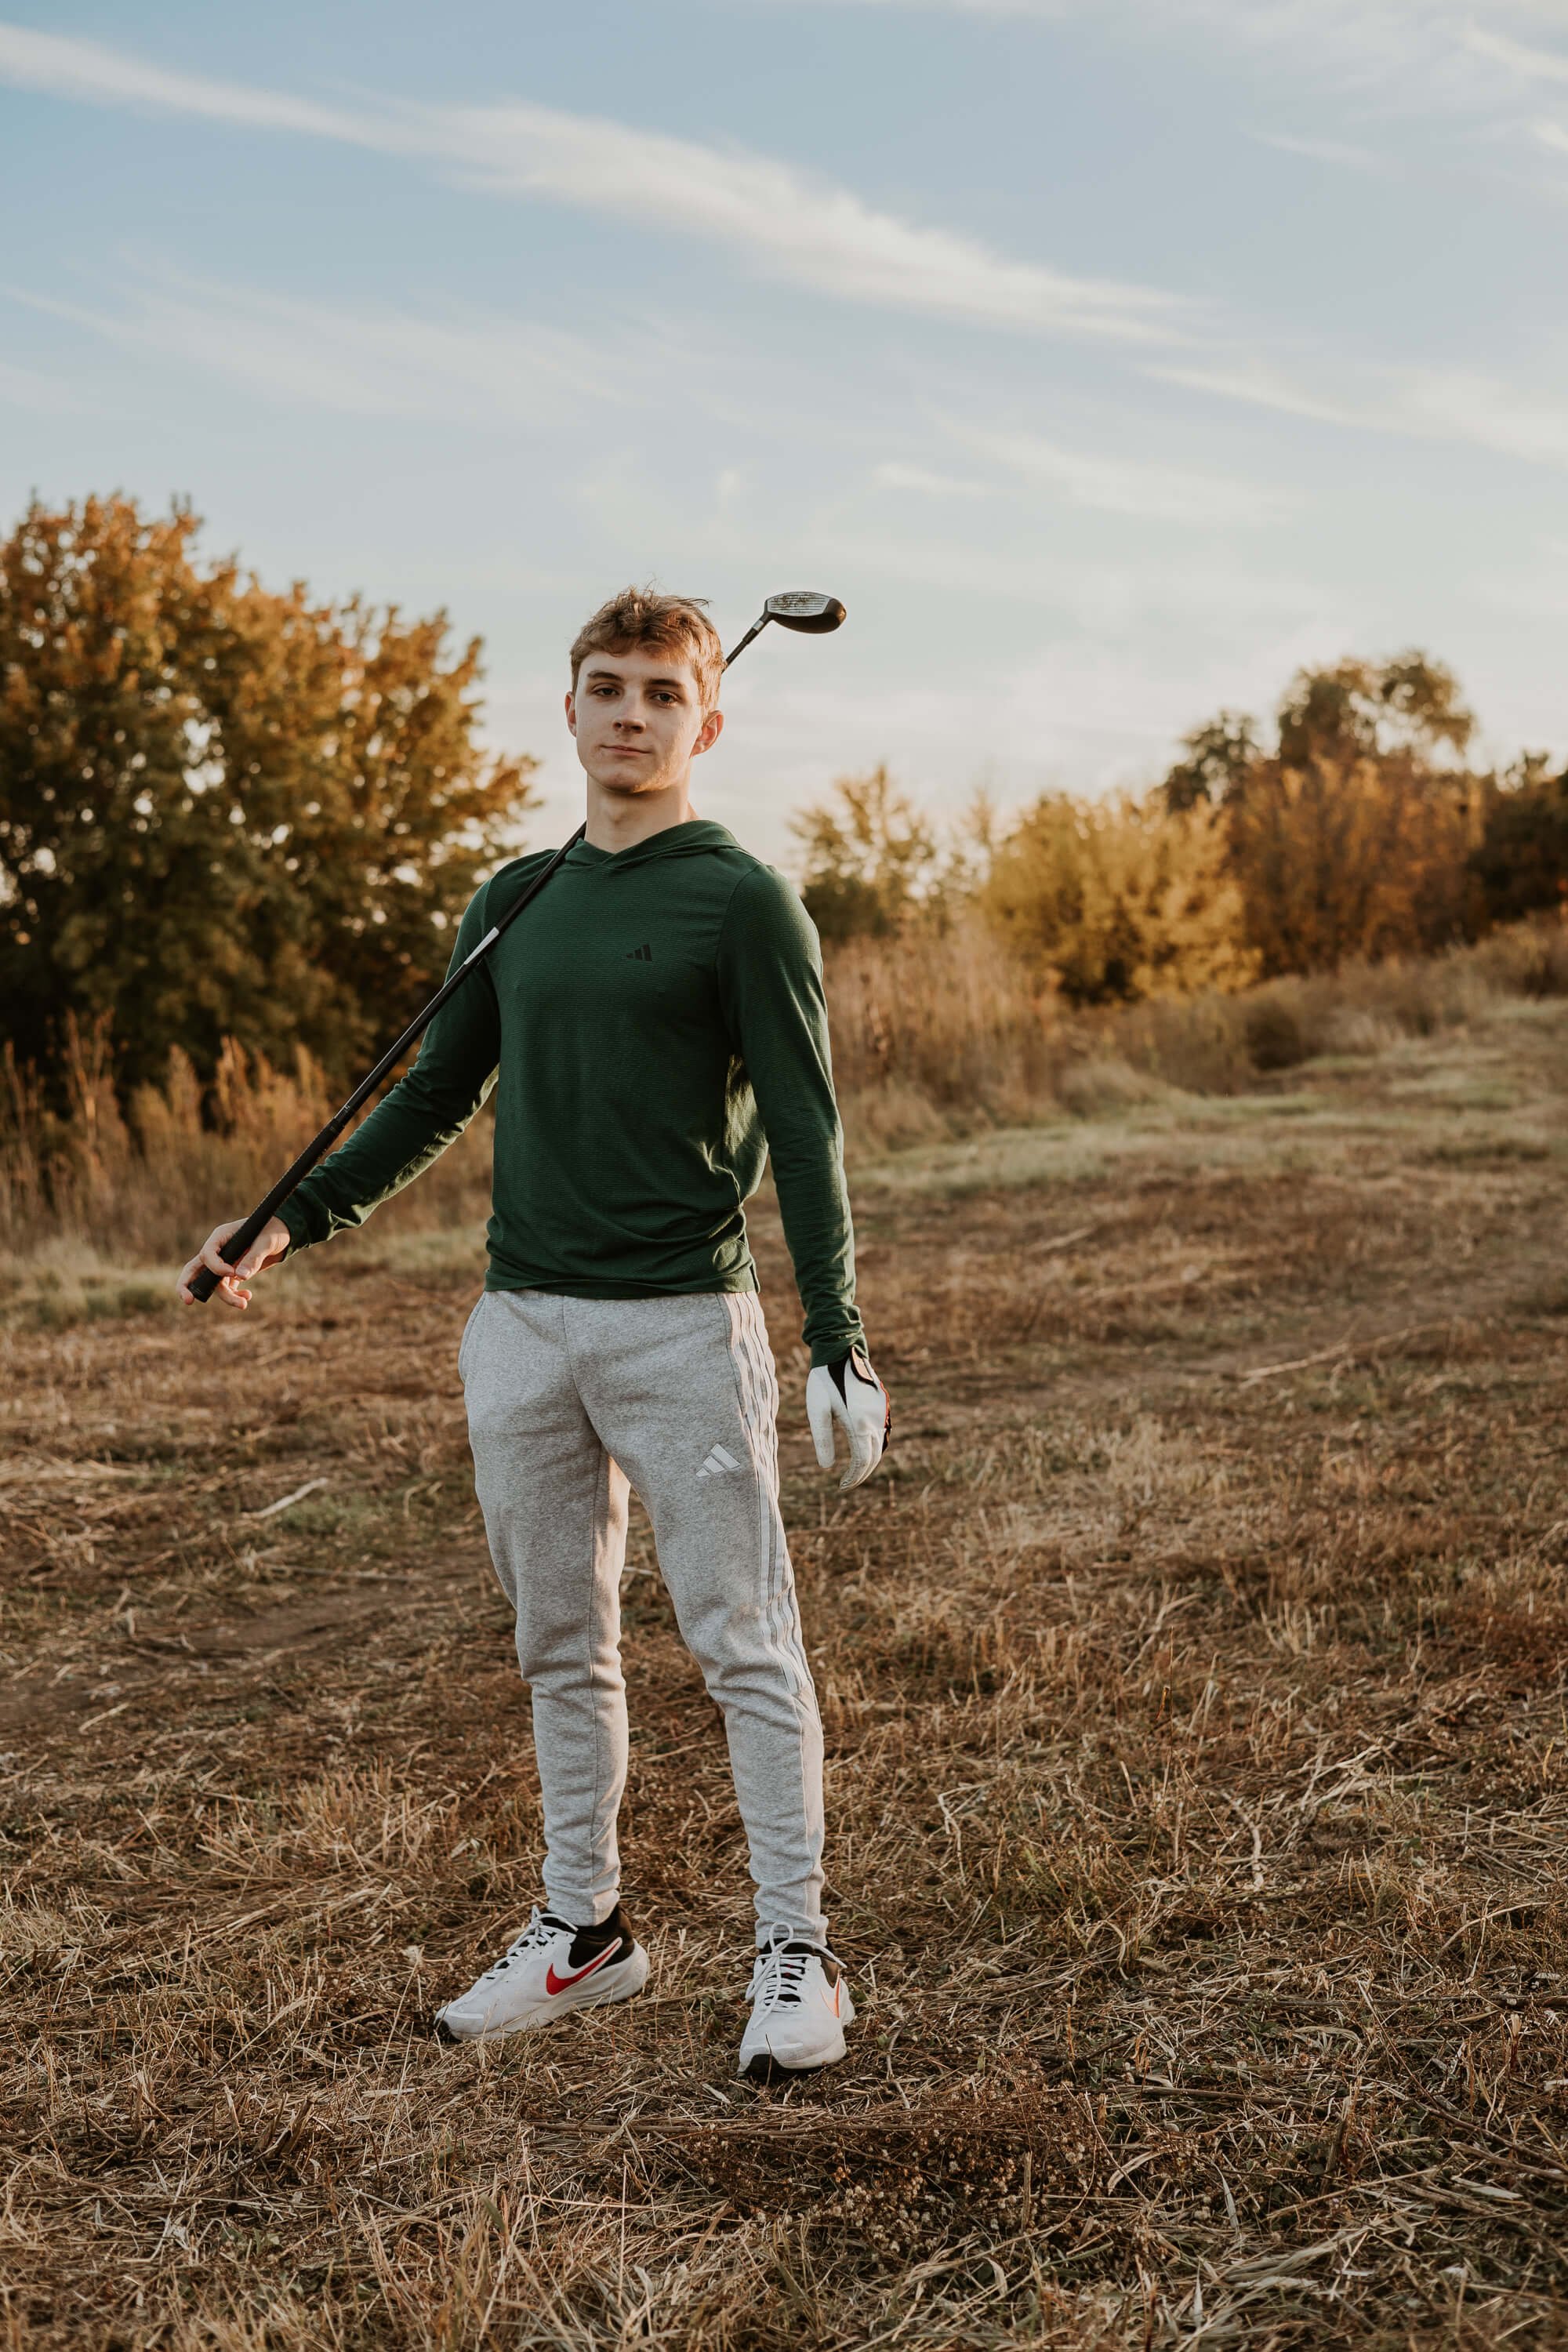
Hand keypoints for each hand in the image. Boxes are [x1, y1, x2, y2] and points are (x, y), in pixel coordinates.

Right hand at [176, 1216, 290, 1308]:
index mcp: (221, 1236)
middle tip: (187, 1301)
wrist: (283, 1235)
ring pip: (215, 1284)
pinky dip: (235, 1296)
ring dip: (226, 1297)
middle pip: (195, 1269)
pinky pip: (227, 1288)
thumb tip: (240, 1277)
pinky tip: (247, 1296)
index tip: (231, 1273)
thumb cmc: (272, 1230)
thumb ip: (253, 1258)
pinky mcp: (233, 1273)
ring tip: (244, 1304)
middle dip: (187, 1285)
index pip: (207, 1254)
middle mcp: (218, 1250)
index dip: (216, 1267)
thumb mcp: (266, 1242)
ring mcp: (224, 1263)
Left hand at [806, 1347, 890, 1490]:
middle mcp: (875, 1419)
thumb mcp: (817, 1410)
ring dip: (869, 1461)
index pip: (862, 1461)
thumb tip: (827, 1467)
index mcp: (859, 1422)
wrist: (840, 1351)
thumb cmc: (824, 1380)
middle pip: (874, 1457)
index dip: (853, 1477)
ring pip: (880, 1445)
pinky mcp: (881, 1405)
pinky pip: (882, 1433)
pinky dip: (874, 1447)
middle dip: (862, 1474)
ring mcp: (881, 1412)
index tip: (841, 1486)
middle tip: (847, 1484)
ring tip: (854, 1471)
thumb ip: (822, 1439)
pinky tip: (862, 1449)